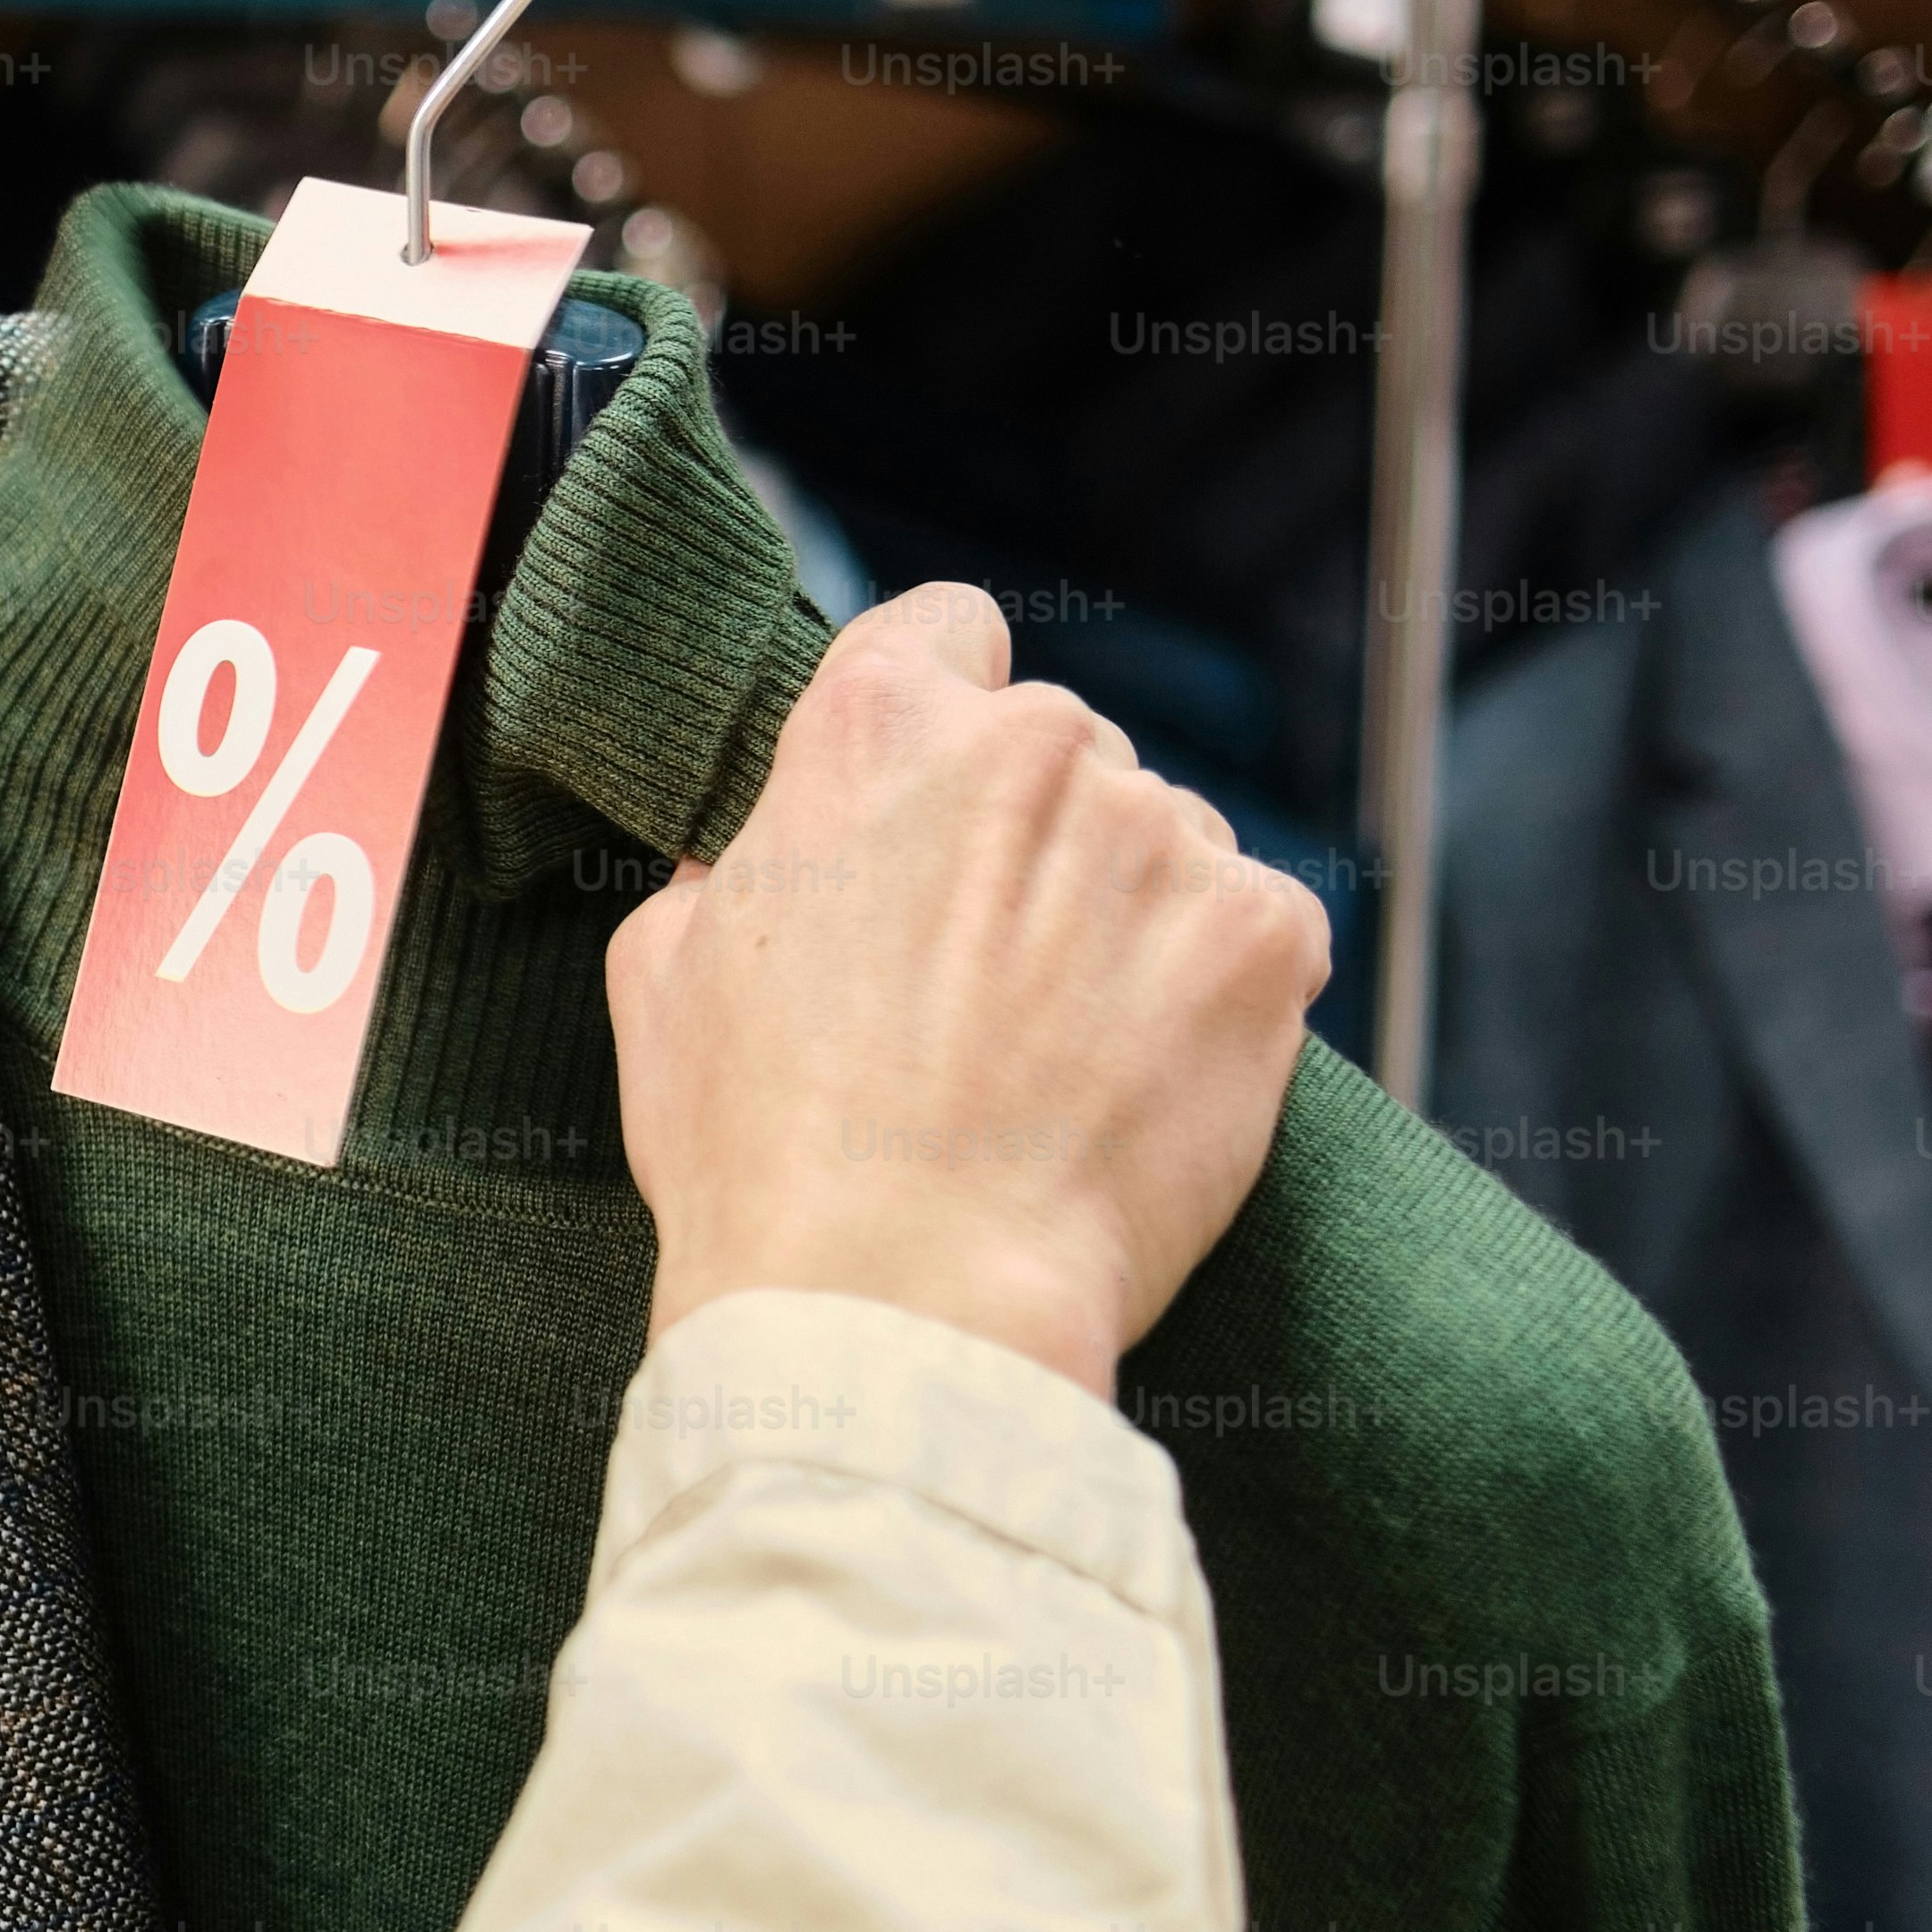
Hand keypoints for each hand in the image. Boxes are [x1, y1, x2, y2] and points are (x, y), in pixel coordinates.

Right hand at [605, 584, 1328, 1399]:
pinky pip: (1254, 931)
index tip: (935, 805)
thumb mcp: (666, 975)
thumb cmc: (765, 1157)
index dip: (939, 714)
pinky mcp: (1266, 936)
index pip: (945, 631)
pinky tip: (1138, 1084)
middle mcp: (1037, 747)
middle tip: (980, 986)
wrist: (906, 1301)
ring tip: (1058, 1061)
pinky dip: (1212, 997)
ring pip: (1160, 845)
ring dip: (1126, 920)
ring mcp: (1165, 836)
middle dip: (1032, 843)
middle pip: (1060, 753)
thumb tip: (770, 858)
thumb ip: (738, 867)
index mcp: (878, 727)